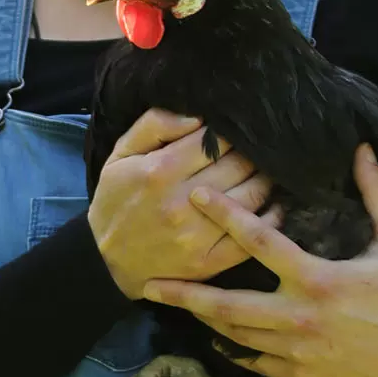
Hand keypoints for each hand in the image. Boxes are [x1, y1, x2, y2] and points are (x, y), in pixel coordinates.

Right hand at [88, 109, 275, 298]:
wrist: (106, 261)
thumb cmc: (116, 201)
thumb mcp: (120, 155)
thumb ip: (153, 125)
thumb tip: (197, 116)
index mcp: (160, 171)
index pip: (215, 140)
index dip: (229, 132)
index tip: (232, 130)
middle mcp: (183, 201)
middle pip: (239, 165)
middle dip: (249, 153)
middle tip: (252, 150)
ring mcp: (199, 234)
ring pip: (253, 195)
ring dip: (263, 179)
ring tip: (261, 171)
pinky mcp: (210, 261)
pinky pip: (254, 235)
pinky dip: (271, 216)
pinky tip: (271, 204)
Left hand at [143, 145, 377, 376]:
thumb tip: (362, 150)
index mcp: (318, 281)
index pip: (261, 243)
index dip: (227, 216)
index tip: (197, 195)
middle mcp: (299, 318)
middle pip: (229, 305)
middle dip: (186, 293)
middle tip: (147, 282)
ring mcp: (297, 351)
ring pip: (236, 336)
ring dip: (202, 318)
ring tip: (172, 303)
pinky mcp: (302, 374)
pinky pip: (256, 363)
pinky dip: (233, 350)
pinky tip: (214, 336)